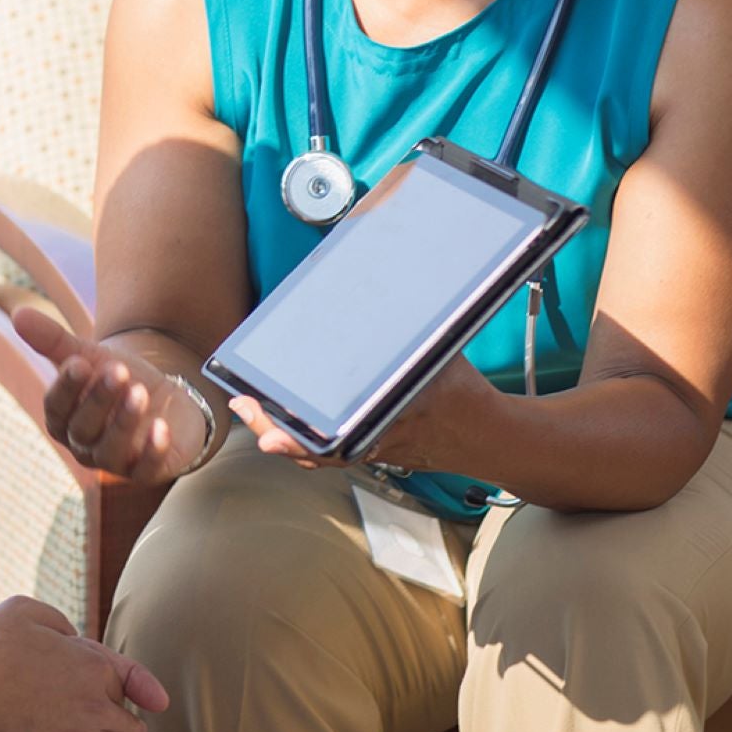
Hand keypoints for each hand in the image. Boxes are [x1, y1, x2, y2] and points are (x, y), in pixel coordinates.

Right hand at [14, 308, 207, 482]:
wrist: (162, 399)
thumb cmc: (117, 379)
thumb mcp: (90, 356)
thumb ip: (54, 340)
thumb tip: (18, 313)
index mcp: (63, 419)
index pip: (56, 408)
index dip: (66, 388)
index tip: (79, 362)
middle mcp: (83, 446)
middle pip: (83, 428)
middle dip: (100, 399)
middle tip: (119, 371)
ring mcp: (115, 462)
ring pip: (110, 450)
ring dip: (124, 421)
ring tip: (140, 391)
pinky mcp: (147, 472)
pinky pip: (146, 470)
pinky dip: (153, 451)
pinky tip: (161, 428)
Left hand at [226, 353, 495, 474]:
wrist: (486, 436)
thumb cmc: (462, 389)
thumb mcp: (441, 352)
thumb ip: (413, 330)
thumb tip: (389, 277)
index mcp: (392, 421)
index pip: (338, 438)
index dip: (301, 440)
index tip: (271, 440)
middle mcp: (376, 442)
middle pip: (315, 449)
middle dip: (274, 430)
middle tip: (245, 406)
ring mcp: (371, 452)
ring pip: (316, 454)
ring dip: (280, 433)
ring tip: (249, 408)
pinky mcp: (370, 452)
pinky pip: (327, 453)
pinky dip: (300, 439)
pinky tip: (275, 420)